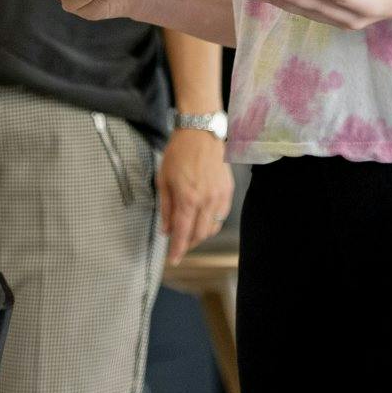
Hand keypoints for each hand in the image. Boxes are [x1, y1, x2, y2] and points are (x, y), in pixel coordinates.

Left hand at [158, 129, 233, 261]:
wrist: (200, 132)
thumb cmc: (179, 152)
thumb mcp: (163, 179)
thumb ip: (165, 208)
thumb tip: (166, 230)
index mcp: (187, 198)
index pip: (182, 233)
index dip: (177, 250)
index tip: (173, 260)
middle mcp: (206, 200)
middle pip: (199, 235)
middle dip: (188, 244)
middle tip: (179, 244)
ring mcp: (219, 196)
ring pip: (212, 227)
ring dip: (201, 235)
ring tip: (190, 232)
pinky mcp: (228, 191)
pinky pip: (221, 215)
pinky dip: (212, 222)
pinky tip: (204, 219)